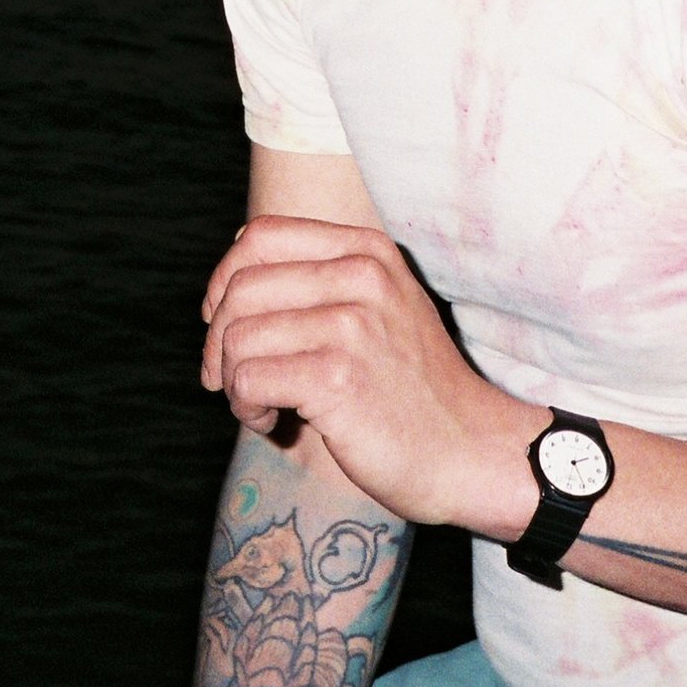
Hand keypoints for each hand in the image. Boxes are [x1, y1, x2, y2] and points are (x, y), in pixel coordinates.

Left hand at [200, 214, 538, 531]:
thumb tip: (223, 290)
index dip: (225, 279)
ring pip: (237, 338)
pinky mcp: (338, 377)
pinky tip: (273, 422)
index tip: (223, 323)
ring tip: (263, 406)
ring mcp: (352, 325)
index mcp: (367, 251)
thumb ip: (319, 283)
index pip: (261, 236)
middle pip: (240, 288)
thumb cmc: (409, 389)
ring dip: (232, 383)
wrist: (468, 450)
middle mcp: (362, 276)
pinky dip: (245, 408)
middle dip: (219, 342)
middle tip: (230, 381)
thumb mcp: (379, 309)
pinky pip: (247, 380)